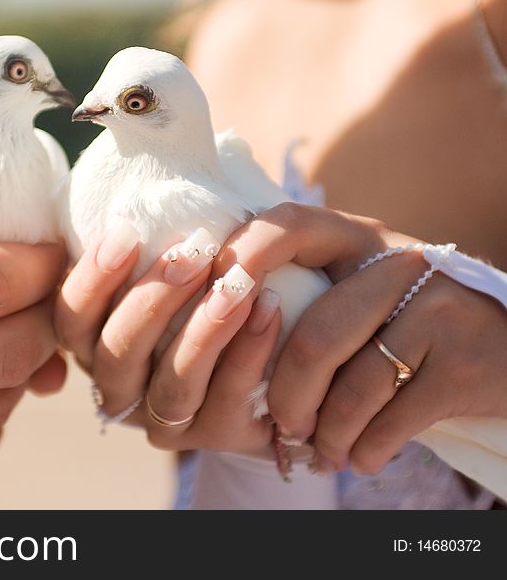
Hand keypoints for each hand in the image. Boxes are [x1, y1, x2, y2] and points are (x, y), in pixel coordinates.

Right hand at [55, 223, 282, 455]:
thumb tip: (145, 181)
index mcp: (95, 340)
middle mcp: (120, 385)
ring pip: (170, 387)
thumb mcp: (177, 260)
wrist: (279, 345)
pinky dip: (247, 354)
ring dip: (203, 333)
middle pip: (115, 355)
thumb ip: (153, 239)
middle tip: (193, 253)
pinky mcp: (216, 436)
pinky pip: (225, 403)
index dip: (91, 281)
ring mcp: (166, 418)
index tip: (126, 233)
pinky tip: (270, 310)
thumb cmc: (213, 281)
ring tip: (239, 282)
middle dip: (152, 302)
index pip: (70, 319)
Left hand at [212, 202, 506, 473]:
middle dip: (287, 398)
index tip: (211, 309)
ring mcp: (438, 310)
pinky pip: (392, 421)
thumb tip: (206, 326)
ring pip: (352, 389)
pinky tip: (360, 457)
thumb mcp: (355, 289)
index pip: (285, 227)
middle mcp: (398, 262)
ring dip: (327, 436)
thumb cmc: (404, 325)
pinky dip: (365, 451)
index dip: (239, 262)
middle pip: (313, 338)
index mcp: (356, 238)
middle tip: (283, 427)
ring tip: (322, 451)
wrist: (506, 351)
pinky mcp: (468, 363)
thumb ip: (298, 290)